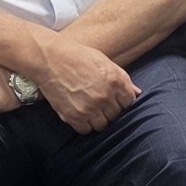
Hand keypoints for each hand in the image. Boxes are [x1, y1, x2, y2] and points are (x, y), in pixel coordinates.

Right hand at [25, 30, 139, 133]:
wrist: (48, 59)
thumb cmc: (76, 56)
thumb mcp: (104, 61)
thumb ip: (122, 78)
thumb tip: (137, 93)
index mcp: (115, 80)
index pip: (129, 102)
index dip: (122, 101)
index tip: (114, 99)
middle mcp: (105, 96)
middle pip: (116, 115)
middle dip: (110, 109)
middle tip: (99, 102)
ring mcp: (90, 108)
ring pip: (102, 125)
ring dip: (98, 118)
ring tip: (89, 108)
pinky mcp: (74, 116)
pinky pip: (86, 130)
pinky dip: (83, 124)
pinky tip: (79, 113)